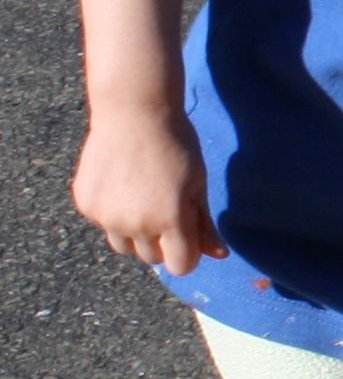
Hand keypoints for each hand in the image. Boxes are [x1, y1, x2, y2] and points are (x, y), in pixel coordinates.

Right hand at [73, 106, 226, 277]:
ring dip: (136, 234)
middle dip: (163, 242)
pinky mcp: (86, 204)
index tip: (188, 237)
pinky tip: (122, 186)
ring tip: (143, 199)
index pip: (180, 266)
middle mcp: (136, 223)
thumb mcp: (197, 184)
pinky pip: (103, 225)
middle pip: (152, 258)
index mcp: (170, 220)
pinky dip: (113, 214)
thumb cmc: (175, 146)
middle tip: (166, 208)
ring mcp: (106, 215)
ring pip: (124, 246)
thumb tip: (219, 255)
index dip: (187, 254)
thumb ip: (204, 224)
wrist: (134, 112)